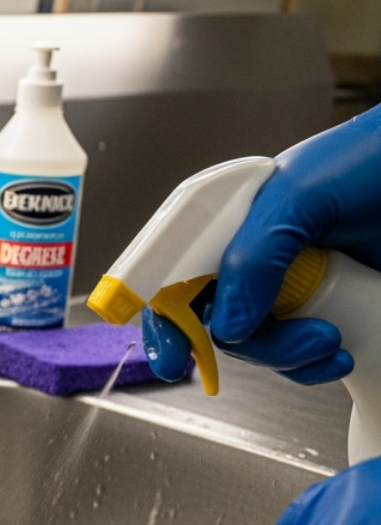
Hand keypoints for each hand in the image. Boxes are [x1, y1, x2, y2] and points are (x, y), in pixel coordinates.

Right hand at [138, 106, 380, 383]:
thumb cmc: (372, 160)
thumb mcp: (302, 196)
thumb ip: (256, 254)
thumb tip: (227, 324)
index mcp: (225, 221)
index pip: (171, 275)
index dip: (165, 317)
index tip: (173, 357)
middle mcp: (247, 256)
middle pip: (210, 321)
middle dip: (246, 342)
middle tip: (284, 342)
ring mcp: (282, 286)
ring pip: (252, 345)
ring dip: (287, 356)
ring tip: (331, 338)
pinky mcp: (317, 309)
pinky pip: (291, 355)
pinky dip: (309, 365)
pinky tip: (337, 351)